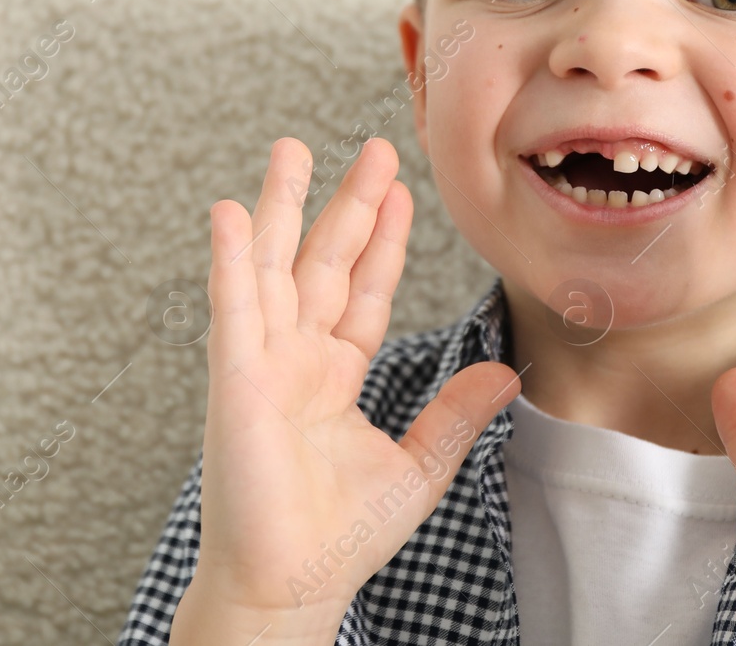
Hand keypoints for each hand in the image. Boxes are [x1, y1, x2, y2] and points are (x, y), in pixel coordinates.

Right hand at [179, 137, 521, 639]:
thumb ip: (455, 413)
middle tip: (372, 150)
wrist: (292, 585)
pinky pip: (234, 308)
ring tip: (290, 151)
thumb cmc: (341, 539)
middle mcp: (296, 360)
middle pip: (323, 264)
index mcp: (334, 377)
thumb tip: (506, 373)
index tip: (401, 193)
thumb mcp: (419, 467)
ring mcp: (263, 364)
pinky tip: (232, 212)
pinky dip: (230, 259)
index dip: (383, 243)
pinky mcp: (236, 379)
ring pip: (274, 269)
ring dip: (280, 208)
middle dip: (348, 206)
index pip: (364, 293)